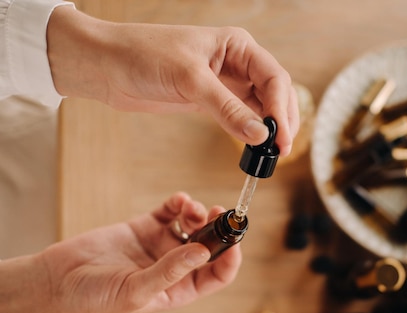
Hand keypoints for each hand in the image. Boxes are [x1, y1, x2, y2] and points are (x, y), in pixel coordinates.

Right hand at [0, 192, 240, 312]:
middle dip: (218, 229)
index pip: (216, 275)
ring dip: (197, 214)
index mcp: (178, 290)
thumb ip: (169, 271)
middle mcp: (173, 268)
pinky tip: (179, 200)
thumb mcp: (134, 291)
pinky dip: (178, 204)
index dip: (231, 258)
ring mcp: (159, 246)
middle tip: (220, 212)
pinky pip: (169, 212)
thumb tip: (203, 252)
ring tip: (190, 208)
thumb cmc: (92, 300)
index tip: (236, 239)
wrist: (54, 283)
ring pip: (191, 226)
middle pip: (208, 246)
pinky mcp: (143, 228)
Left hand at [46, 6, 298, 155]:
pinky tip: (253, 147)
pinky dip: (249, 132)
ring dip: (268, 129)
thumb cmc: (142, 56)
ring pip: (261, 107)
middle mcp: (236, 62)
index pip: (274, 77)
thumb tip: (261, 135)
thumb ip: (228, 109)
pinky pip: (240, 116)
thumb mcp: (190, 81)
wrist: (105, 66)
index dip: (281, 109)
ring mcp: (225, 82)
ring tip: (271, 154)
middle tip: (281, 150)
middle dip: (282, 120)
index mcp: (237, 46)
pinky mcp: (211, 100)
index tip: (280, 137)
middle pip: (275, 93)